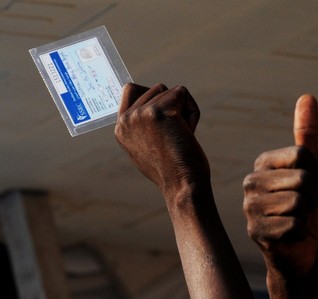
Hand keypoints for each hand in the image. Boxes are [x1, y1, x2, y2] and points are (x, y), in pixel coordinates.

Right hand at [115, 83, 210, 201]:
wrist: (182, 187)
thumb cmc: (172, 172)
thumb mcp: (148, 147)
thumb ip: (144, 126)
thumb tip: (151, 103)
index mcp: (121, 128)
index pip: (130, 89)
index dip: (152, 95)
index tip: (166, 112)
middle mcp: (127, 119)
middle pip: (156, 89)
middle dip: (172, 107)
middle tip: (175, 136)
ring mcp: (140, 114)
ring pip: (170, 91)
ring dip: (183, 111)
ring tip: (181, 137)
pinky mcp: (158, 111)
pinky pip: (182, 93)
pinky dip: (192, 112)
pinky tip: (188, 133)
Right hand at [243, 95, 317, 278]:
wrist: (300, 251)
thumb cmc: (306, 210)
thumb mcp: (312, 171)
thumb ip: (307, 136)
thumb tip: (307, 96)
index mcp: (263, 163)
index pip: (305, 155)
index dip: (317, 175)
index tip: (309, 188)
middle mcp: (251, 182)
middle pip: (303, 178)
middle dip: (313, 197)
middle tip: (303, 209)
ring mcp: (250, 208)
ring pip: (299, 202)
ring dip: (307, 217)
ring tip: (296, 221)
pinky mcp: (256, 232)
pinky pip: (295, 225)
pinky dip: (301, 234)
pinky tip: (290, 237)